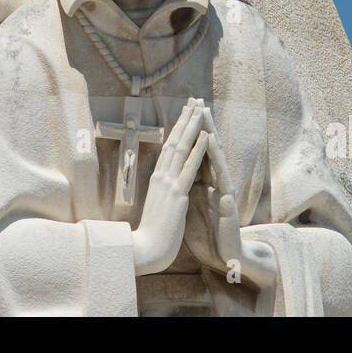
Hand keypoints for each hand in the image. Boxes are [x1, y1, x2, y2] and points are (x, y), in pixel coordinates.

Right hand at [132, 98, 208, 276]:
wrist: (145, 250)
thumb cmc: (151, 234)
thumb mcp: (157, 207)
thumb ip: (161, 193)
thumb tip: (163, 184)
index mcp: (157, 180)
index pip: (169, 149)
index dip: (177, 130)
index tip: (185, 114)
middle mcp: (161, 177)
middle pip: (174, 141)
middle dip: (185, 120)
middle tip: (193, 101)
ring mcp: (169, 184)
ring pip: (182, 148)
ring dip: (192, 127)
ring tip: (200, 109)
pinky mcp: (177, 194)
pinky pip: (190, 168)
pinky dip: (199, 150)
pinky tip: (206, 136)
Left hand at [185, 107, 276, 288]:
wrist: (224, 257)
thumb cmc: (208, 233)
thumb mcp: (190, 207)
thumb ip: (186, 188)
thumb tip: (173, 174)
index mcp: (202, 182)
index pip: (195, 151)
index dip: (188, 132)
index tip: (181, 110)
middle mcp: (213, 180)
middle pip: (205, 147)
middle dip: (200, 123)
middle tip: (195, 100)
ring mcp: (221, 187)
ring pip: (215, 155)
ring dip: (209, 131)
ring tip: (203, 111)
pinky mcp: (227, 198)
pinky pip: (220, 173)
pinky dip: (214, 155)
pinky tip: (209, 140)